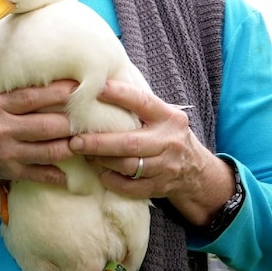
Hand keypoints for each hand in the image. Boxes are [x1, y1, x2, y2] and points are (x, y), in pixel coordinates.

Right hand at [0, 80, 76, 223]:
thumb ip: (9, 86)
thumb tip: (40, 64)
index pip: (31, 97)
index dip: (57, 92)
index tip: (79, 85)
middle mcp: (1, 129)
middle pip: (46, 125)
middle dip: (71, 121)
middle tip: (89, 115)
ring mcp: (7, 153)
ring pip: (50, 151)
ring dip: (71, 146)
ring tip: (85, 139)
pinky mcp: (11, 172)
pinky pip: (42, 175)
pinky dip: (59, 175)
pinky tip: (72, 171)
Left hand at [67, 79, 235, 226]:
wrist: (196, 171)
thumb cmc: (167, 135)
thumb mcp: (162, 116)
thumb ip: (139, 104)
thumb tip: (100, 83)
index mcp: (169, 118)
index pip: (143, 102)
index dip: (120, 94)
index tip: (96, 89)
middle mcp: (169, 141)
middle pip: (130, 143)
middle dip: (99, 142)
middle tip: (75, 140)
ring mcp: (166, 167)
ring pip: (127, 166)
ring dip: (101, 160)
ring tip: (83, 153)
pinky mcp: (159, 187)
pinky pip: (129, 187)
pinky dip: (110, 180)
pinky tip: (99, 170)